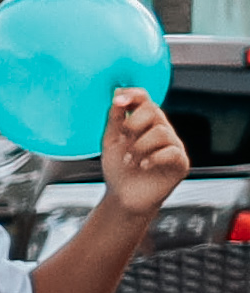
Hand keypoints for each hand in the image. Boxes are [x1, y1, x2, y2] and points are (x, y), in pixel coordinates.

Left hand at [100, 87, 190, 215]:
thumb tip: (117, 94)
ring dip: (139, 146)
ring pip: (161, 132)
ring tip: (129, 160)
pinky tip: (142, 166)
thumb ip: (115, 119)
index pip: (145, 99)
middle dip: (134, 123)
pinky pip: (171, 152)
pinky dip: (153, 158)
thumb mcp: (111, 142)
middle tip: (123, 140)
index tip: (117, 99)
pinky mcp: (180, 162)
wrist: (124, 198)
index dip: (133, 95)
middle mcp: (161, 129)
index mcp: (144, 122)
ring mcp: (173, 145)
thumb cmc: (118, 169)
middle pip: (154, 110)